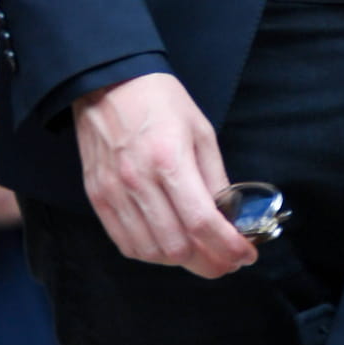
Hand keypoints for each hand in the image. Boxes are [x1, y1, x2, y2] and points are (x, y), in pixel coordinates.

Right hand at [72, 72, 256, 277]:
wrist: (108, 83)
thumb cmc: (161, 102)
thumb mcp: (200, 130)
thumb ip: (215, 177)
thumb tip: (228, 218)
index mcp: (169, 159)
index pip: (201, 222)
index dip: (227, 246)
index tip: (246, 255)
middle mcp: (139, 181)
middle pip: (177, 246)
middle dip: (209, 261)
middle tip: (226, 258)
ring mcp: (114, 193)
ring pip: (151, 252)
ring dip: (181, 261)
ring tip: (200, 253)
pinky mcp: (97, 198)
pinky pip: (126, 244)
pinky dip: (151, 254)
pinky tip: (168, 245)